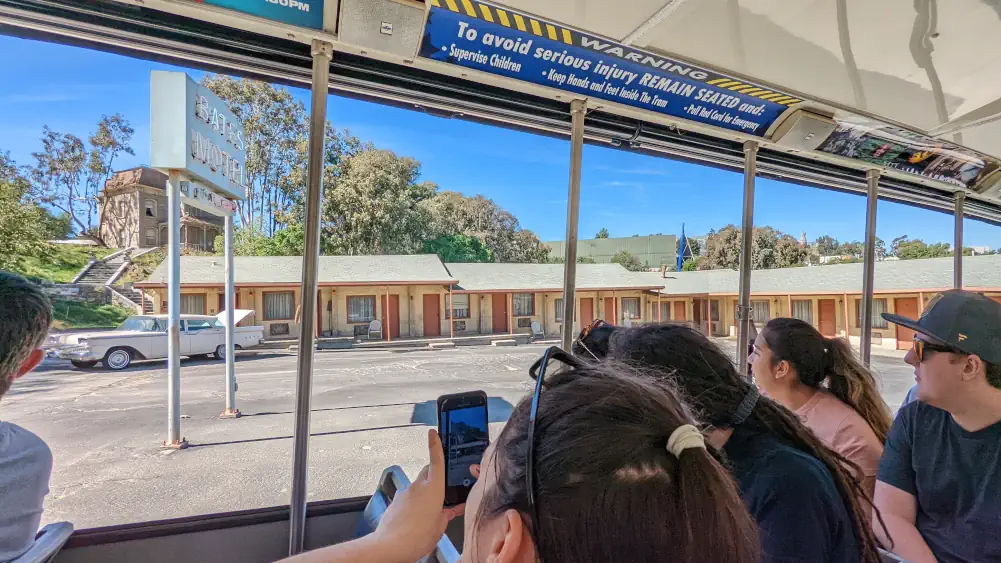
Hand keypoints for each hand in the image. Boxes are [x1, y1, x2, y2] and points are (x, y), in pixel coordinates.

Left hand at [373, 429, 464, 561]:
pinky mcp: (395, 503)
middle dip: (435, 477)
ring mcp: (404, 494)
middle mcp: (418, 487)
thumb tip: (447, 512)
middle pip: (428, 473)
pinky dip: (413, 505)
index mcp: (433, 488)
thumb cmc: (417, 537)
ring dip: (424, 495)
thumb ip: (445, 515)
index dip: (435, 444)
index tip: (433, 433)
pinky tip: (416, 520)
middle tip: (442, 491)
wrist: (391, 546)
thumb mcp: (440, 527)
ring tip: (429, 515)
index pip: (436, 460)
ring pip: (418, 488)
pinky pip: (408, 499)